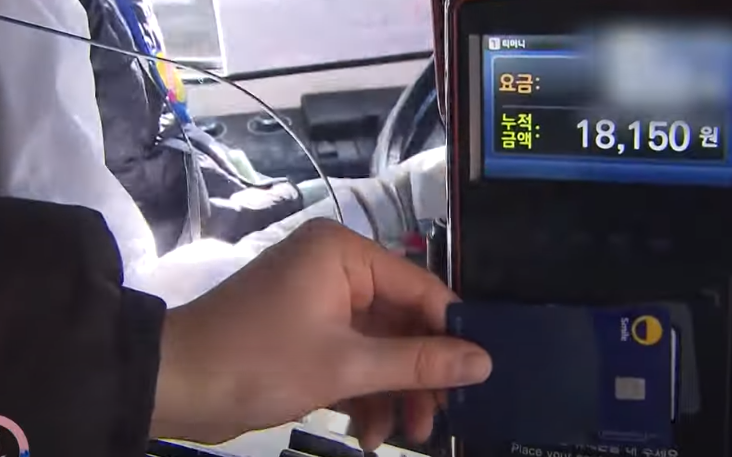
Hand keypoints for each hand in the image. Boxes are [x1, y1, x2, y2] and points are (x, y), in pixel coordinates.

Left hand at [151, 219, 491, 448]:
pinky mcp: (307, 331)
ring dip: (391, 391)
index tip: (479, 374)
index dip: (451, 331)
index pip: (419, 287)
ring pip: (377, 344)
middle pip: (400, 320)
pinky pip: (350, 355)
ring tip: (404, 435)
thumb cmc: (259, 362)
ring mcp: (320, 300)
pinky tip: (366, 432)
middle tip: (438, 419)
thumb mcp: (346, 365)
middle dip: (416, 374)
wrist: (173, 386)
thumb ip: (418, 362)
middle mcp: (335, 268)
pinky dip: (361, 391)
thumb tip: (483, 362)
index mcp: (343, 254)